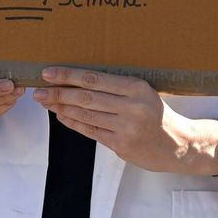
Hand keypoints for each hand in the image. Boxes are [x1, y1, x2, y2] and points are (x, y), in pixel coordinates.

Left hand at [34, 67, 217, 174]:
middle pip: (86, 98)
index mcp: (136, 87)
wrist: (179, 144)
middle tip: (38, 90)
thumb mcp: (143, 93)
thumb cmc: (157, 114)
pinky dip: (74, 123)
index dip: (68, 76)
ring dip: (61, 108)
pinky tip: (61, 116)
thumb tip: (80, 80)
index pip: (94, 79)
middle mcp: (131, 106)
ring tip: (45, 102)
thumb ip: (116, 87)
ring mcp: (125, 127)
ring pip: (85, 115)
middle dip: (58, 93)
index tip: (48, 73)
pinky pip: (91, 131)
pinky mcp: (121, 145)